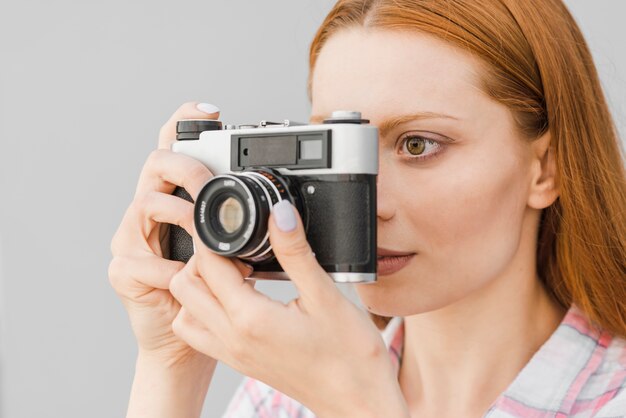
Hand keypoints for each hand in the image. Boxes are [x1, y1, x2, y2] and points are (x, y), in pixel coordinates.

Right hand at [108, 101, 250, 366]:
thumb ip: (250, 229)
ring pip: (145, 204)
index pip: (176, 150)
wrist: (191, 340)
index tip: (211, 110)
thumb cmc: (217, 292)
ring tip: (206, 233)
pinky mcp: (123, 269)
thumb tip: (285, 214)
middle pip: (155, 165)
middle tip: (208, 180)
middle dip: (184, 166)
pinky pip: (142, 259)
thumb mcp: (238, 253)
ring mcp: (132, 238)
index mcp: (178, 199)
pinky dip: (170, 266)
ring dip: (181, 214)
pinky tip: (188, 273)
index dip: (186, 123)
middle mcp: (151, 211)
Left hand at [168, 200, 408, 416]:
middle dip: (202, 259)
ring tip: (236, 274)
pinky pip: (201, 333)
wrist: (358, 402)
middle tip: (238, 250)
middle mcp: (232, 338)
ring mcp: (232, 354)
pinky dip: (206, 310)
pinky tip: (240, 299)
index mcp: (250, 319)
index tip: (235, 227)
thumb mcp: (325, 296)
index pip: (207, 266)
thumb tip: (279, 214)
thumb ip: (296, 252)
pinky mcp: (239, 362)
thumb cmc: (350, 356)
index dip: (215, 239)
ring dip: (200, 287)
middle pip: (184, 287)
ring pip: (186, 312)